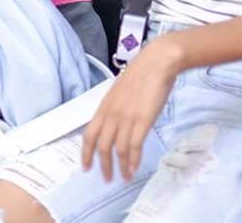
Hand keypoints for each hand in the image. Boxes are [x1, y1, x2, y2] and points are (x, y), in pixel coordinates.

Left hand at [81, 39, 181, 181]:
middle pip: (101, 146)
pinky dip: (133, 160)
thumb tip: (114, 122)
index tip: (85, 166)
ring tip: (123, 177)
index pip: (89, 134)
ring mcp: (126, 118)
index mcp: (104, 107)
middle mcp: (111, 114)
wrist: (156, 63)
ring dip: (120, 167)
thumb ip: (114, 108)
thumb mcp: (119, 92)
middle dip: (103, 165)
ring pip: (117, 149)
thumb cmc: (140, 75)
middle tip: (106, 178)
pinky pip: (134, 146)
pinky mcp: (142, 120)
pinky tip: (134, 168)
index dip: (86, 152)